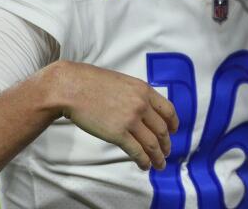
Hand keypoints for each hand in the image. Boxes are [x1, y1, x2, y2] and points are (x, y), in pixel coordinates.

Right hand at [45, 61, 178, 170]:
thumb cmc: (93, 83)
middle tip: (166, 152)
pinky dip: (144, 160)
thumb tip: (144, 110)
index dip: (173, 123)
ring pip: (152, 143)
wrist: (73, 87)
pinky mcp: (118, 133)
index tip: (174, 131)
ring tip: (159, 164)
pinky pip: (137, 151)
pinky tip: (145, 165)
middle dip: (166, 144)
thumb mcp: (124, 83)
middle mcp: (142, 105)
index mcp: (145, 90)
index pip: (168, 110)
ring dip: (158, 156)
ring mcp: (131, 120)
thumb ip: (137, 95)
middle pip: (162, 129)